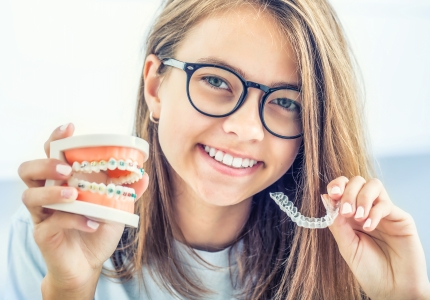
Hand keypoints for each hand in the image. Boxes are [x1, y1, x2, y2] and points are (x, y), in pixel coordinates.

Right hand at [18, 124, 148, 297]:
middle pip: (29, 170)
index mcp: (63, 180)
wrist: (89, 263)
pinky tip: (92, 223)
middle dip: (45, 164)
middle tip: (66, 169)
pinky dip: (73, 220)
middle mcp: (48, 193)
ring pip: (29, 195)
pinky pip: (51, 222)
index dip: (56, 138)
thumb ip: (127, 190)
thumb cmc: (98, 228)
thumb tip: (144, 175)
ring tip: (74, 194)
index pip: (51, 153)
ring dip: (52, 191)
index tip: (70, 128)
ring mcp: (43, 214)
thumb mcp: (116, 207)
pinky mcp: (43, 233)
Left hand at [325, 176, 429, 299]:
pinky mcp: (400, 218)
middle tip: (346, 212)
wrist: (393, 289)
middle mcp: (367, 209)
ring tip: (357, 217)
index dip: (337, 185)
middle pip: (357, 181)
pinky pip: (386, 204)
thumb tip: (325, 197)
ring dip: (362, 197)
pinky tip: (369, 227)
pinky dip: (374, 212)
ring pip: (373, 185)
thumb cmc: (369, 270)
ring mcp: (384, 212)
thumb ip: (336, 223)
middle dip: (348, 192)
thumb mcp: (346, 246)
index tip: (333, 195)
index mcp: (350, 214)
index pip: (343, 187)